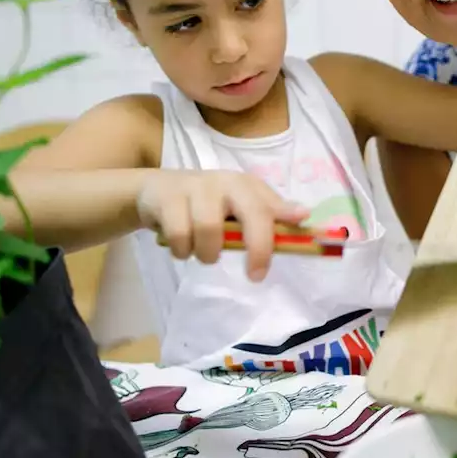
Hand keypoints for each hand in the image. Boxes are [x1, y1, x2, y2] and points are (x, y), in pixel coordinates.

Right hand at [135, 170, 308, 281]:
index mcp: (245, 185)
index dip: (287, 214)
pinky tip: (181, 247)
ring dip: (207, 254)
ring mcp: (195, 187)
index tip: (302, 223)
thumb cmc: (203, 205)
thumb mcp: (234, 208)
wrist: (153, 192)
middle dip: (258, 248)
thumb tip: (302, 215)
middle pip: (251, 213)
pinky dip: (182, 251)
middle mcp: (225, 181)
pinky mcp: (168, 198)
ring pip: (210, 230)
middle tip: (255, 276)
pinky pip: (180, 236)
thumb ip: (266, 214)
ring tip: (202, 252)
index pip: (271, 202)